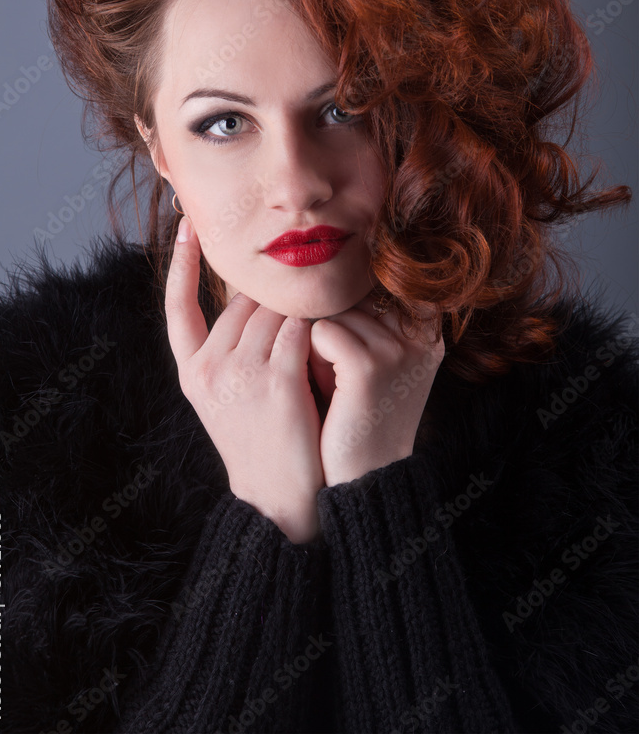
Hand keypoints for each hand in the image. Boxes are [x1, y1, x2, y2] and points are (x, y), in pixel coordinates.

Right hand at [165, 217, 324, 543]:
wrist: (282, 498)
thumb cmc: (264, 440)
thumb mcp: (229, 396)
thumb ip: (232, 349)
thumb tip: (256, 295)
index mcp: (191, 372)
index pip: (177, 306)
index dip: (182, 263)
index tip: (189, 223)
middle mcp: (209, 369)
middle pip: (243, 301)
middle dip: (274, 295)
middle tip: (303, 292)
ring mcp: (241, 375)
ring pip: (275, 310)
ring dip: (302, 307)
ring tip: (325, 309)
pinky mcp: (278, 383)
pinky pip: (302, 329)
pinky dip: (320, 323)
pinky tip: (334, 325)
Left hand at [310, 290, 444, 486]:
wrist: (363, 477)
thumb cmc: (359, 412)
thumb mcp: (380, 359)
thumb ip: (372, 316)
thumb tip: (334, 265)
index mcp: (428, 331)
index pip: (377, 283)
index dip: (349, 307)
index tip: (346, 346)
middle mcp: (420, 336)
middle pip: (352, 295)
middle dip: (333, 326)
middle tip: (337, 372)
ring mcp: (397, 350)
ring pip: (332, 312)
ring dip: (319, 345)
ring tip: (334, 384)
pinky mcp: (369, 367)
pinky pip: (321, 332)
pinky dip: (312, 357)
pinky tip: (325, 387)